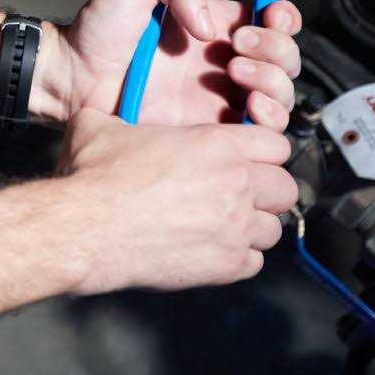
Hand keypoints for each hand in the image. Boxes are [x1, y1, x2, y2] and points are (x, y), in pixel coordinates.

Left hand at [52, 0, 301, 129]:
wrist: (74, 79)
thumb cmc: (98, 31)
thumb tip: (211, 26)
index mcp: (212, 25)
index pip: (269, 20)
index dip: (283, 18)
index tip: (272, 16)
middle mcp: (222, 61)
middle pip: (284, 58)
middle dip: (276, 50)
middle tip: (237, 48)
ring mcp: (220, 98)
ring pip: (281, 94)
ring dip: (274, 82)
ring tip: (236, 75)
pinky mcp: (212, 132)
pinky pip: (261, 132)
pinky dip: (269, 119)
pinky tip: (247, 109)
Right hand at [55, 109, 296, 293]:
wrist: (87, 227)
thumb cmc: (95, 175)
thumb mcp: (101, 124)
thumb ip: (116, 113)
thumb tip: (101, 108)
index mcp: (215, 143)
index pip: (275, 142)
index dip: (261, 147)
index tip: (245, 154)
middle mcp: (235, 184)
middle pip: (286, 186)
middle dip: (267, 187)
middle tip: (240, 188)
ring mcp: (234, 229)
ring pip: (274, 228)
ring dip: (253, 223)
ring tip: (226, 221)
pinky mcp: (224, 266)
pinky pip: (254, 262)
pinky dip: (238, 256)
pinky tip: (211, 246)